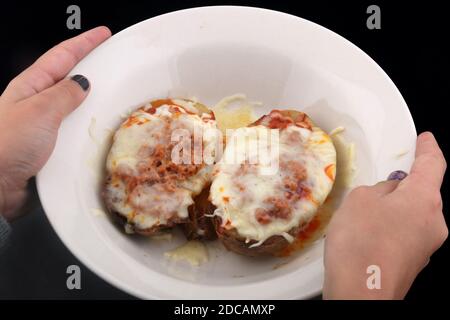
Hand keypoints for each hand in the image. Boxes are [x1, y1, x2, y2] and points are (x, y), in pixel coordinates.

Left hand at [0, 26, 110, 219]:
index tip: (103, 33)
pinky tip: (100, 128)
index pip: (61, 56)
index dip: (84, 42)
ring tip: (113, 95)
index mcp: (31, 86)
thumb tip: (83, 83)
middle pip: (68, 78)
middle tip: (112, 63)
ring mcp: (44, 125)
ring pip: (74, 106)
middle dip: (90, 67)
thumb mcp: (40, 111)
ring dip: (92, 100)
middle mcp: (37, 103)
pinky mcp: (51, 146)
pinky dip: (88, 126)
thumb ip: (64, 94)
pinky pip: (75, 130)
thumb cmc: (9, 145)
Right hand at [323, 132, 447, 298]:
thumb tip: (389, 194)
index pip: (433, 164)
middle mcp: (434, 222)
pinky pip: (404, 233)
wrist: (360, 293)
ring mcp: (426, 246)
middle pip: (422, 192)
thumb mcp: (360, 199)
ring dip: (392, 209)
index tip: (425, 140)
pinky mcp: (414, 261)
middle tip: (376, 186)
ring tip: (362, 217)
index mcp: (425, 199)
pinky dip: (389, 228)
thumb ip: (379, 188)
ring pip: (412, 214)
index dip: (428, 149)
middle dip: (401, 186)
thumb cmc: (361, 243)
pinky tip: (366, 235)